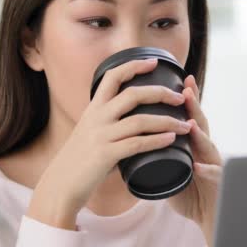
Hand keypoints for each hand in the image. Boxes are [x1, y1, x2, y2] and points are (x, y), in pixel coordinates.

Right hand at [27, 58, 192, 228]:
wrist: (60, 185)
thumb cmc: (79, 160)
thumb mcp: (89, 132)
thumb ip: (107, 122)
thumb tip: (131, 118)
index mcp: (93, 109)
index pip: (112, 76)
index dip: (134, 66)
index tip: (154, 62)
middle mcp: (97, 118)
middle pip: (133, 95)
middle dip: (160, 93)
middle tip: (180, 98)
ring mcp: (101, 136)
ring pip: (140, 121)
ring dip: (167, 121)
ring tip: (185, 125)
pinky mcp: (106, 155)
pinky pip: (137, 144)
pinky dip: (157, 140)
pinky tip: (172, 140)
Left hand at [168, 74, 222, 246]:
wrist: (206, 213)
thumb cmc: (188, 189)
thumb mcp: (170, 166)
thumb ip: (158, 150)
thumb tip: (134, 137)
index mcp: (191, 143)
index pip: (187, 117)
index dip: (184, 99)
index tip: (177, 79)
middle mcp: (204, 150)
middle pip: (200, 124)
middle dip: (194, 107)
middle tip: (186, 89)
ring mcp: (212, 164)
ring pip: (208, 146)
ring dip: (200, 135)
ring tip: (191, 123)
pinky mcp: (217, 184)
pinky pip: (213, 176)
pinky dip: (207, 171)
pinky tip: (199, 166)